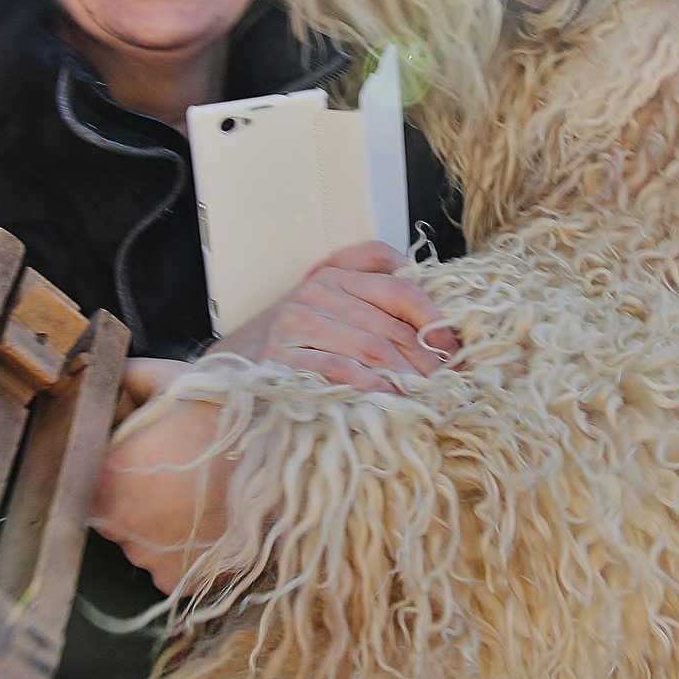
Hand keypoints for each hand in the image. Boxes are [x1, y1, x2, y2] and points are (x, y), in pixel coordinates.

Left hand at [92, 360, 226, 594]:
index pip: (82, 468)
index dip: (107, 456)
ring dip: (154, 518)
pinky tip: (201, 520)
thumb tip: (99, 378)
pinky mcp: (176, 578)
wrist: (287, 465)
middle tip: (168, 468)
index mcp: (107, 473)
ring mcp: (147, 556)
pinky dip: (178, 546)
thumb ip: (125, 378)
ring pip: (135, 535)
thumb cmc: (227, 419)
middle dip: (128, 488)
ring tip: (192, 493)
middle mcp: (118, 523)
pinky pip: (164, 562)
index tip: (132, 449)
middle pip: (106, 504)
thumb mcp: (171, 379)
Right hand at [211, 241, 454, 392]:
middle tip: (446, 385)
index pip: (398, 287)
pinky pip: (340, 371)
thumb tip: (428, 310)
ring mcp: (297, 324)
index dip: (432, 318)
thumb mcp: (323, 304)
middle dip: (425, 359)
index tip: (451, 349)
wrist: (227, 372)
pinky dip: (371, 389)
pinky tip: (391, 404)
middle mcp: (315, 293)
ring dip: (406, 377)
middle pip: (390, 325)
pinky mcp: (283, 358)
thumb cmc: (287, 344)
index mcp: (332, 275)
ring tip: (427, 398)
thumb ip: (367, 289)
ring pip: (371, 348)